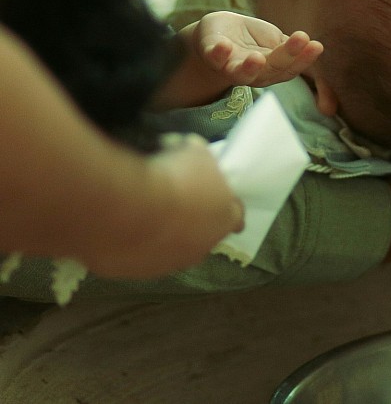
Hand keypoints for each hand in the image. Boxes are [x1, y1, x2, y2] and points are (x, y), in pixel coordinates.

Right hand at [84, 137, 243, 277]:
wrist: (130, 208)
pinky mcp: (142, 271)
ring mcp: (172, 262)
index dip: (227, 205)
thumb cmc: (172, 176)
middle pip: (206, 235)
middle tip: (177, 202)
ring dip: (165, 235)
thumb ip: (197, 156)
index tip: (218, 197)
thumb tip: (189, 148)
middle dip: (195, 221)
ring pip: (173, 249)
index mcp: (224, 217)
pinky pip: (143, 256)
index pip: (236, 216)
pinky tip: (125, 228)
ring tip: (146, 214)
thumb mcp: (192, 151)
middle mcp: (203, 246)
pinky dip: (137, 244)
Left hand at [192, 11, 322, 87]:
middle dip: (287, 55)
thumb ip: (288, 46)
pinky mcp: (211, 55)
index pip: (290, 66)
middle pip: (272, 68)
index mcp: (272, 68)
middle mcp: (253, 73)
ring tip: (257, 58)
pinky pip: (214, 58)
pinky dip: (217, 54)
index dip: (304, 58)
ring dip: (249, 67)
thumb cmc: (251, 39)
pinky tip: (223, 46)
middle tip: (302, 38)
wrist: (218, 32)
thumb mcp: (274, 40)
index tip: (316, 45)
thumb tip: (313, 46)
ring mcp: (231, 67)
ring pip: (241, 74)